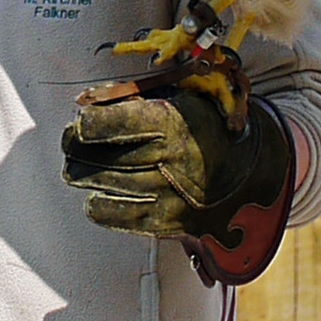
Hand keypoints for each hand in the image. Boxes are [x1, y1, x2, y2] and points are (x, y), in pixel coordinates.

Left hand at [62, 90, 295, 285]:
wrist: (250, 170)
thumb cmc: (203, 126)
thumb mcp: (178, 98)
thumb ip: (134, 98)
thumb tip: (84, 102)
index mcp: (170, 122)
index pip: (107, 124)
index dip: (84, 124)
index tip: (80, 123)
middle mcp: (168, 160)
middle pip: (98, 157)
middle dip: (74, 150)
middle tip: (70, 145)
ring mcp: (169, 195)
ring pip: (103, 186)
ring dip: (83, 175)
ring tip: (78, 168)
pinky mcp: (168, 222)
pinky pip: (117, 217)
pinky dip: (99, 206)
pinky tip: (97, 196)